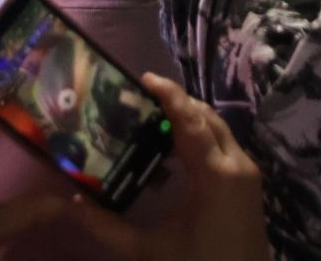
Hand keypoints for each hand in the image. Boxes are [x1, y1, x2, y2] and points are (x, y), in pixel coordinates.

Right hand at [70, 74, 270, 260]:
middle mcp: (238, 165)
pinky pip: (223, 146)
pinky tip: (172, 150)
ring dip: (189, 118)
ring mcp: (248, 173)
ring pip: (218, 128)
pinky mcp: (248, 183)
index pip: (190, 121)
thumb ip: (106, 226)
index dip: (169, 95)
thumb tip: (71, 200)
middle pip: (207, 117)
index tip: (144, 78)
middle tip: (140, 98)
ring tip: (151, 119)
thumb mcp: (147, 251)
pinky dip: (200, 137)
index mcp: (215, 176)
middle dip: (176, 102)